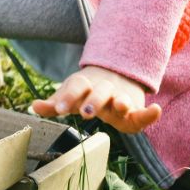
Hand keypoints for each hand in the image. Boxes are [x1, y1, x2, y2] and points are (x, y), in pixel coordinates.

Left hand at [31, 65, 161, 132]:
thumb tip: (33, 107)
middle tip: (86, 113)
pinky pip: (143, 113)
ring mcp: (120, 98)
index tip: (59, 108)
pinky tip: (156, 110)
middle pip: (99, 92)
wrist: (114, 76)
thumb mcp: (70, 95)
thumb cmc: (86, 92)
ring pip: (121, 99)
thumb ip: (54, 103)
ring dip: (121, 102)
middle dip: (93, 101)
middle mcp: (103, 89)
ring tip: (120, 106)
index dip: (67, 96)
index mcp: (84, 85)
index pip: (75, 86)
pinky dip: (150, 113)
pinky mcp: (135, 110)